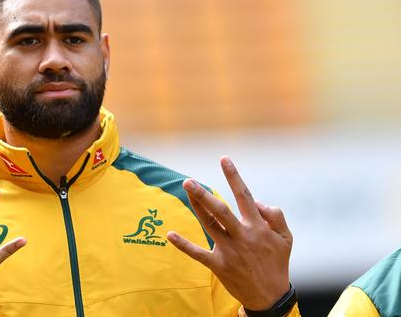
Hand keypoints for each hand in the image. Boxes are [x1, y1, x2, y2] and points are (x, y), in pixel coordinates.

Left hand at [166, 156, 291, 310]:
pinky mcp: (218, 265)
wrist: (270, 296)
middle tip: (188, 181)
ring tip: (186, 190)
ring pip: (209, 225)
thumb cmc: (277, 263)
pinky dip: (183, 245)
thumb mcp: (286, 237)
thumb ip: (275, 215)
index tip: (223, 159)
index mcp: (258, 227)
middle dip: (203, 194)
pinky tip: (170, 234)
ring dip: (196, 207)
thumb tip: (256, 201)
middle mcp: (242, 236)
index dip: (233, 176)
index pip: (244, 196)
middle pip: (220, 210)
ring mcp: (229, 251)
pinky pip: (198, 253)